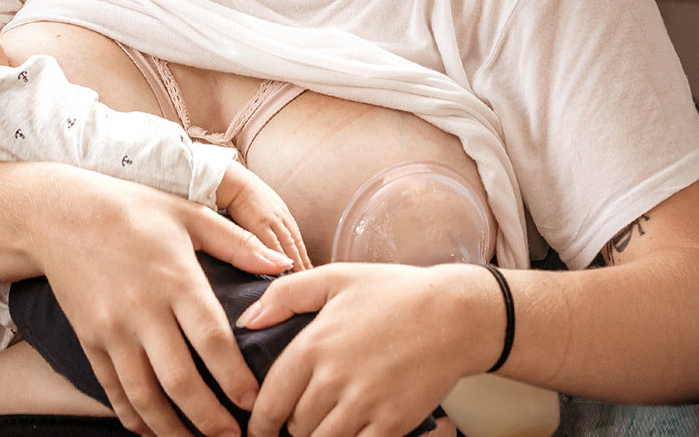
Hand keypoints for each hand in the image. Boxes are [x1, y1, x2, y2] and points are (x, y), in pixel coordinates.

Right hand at [30, 167, 294, 436]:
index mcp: (176, 278)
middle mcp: (144, 309)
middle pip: (180, 380)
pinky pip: (114, 391)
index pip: (212, 339)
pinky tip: (153, 430)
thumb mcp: (189, 213)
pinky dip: (134, 418)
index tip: (256, 402)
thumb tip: (282, 265)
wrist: (62, 214)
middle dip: (211, 419)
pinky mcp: (90, 340)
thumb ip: (237, 243)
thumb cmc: (133, 209)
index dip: (235, 377)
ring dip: (173, 430)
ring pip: (145, 396)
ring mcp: (114, 329)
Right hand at [216, 161, 311, 271]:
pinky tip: (283, 267)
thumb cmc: (246, 194)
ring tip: (300, 276)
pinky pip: (273, 244)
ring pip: (288, 244)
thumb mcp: (265, 205)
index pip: (296, 237)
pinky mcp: (260, 224)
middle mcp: (281, 217)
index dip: (302, 252)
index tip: (307, 266)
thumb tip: (274, 233)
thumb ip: (271, 218)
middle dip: (303, 259)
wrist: (236, 184)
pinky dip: (280, 256)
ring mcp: (272, 220)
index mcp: (282, 212)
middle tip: (309, 275)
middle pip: (295, 242)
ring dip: (295, 260)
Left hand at [239, 262, 494, 436]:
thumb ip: (284, 295)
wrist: (452, 315)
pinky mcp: (391, 425)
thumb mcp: (334, 278)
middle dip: (292, 425)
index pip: (271, 398)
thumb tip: (246, 320)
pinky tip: (349, 431)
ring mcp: (364, 406)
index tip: (258, 428)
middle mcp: (334, 379)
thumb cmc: (392, 293)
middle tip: (296, 419)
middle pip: (295, 425)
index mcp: (314, 344)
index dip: (260, 420)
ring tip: (322, 424)